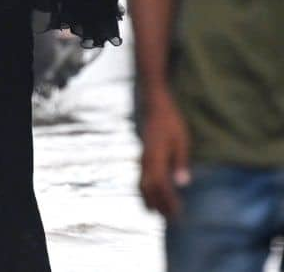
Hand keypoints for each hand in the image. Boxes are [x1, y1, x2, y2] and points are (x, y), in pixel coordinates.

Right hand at [139, 93, 190, 217]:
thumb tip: (183, 184)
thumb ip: (180, 162)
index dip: (168, 202)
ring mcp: (142, 159)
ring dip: (151, 200)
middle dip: (159, 205)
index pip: (160, 187)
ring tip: (158, 212)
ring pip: (142, 185)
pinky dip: (147, 191)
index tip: (177, 214)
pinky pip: (142, 178)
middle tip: (171, 219)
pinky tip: (152, 195)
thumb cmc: (171, 122)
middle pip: (149, 189)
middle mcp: (145, 161)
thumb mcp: (181, 141)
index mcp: (155, 158)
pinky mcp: (143, 157)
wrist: (155, 106)